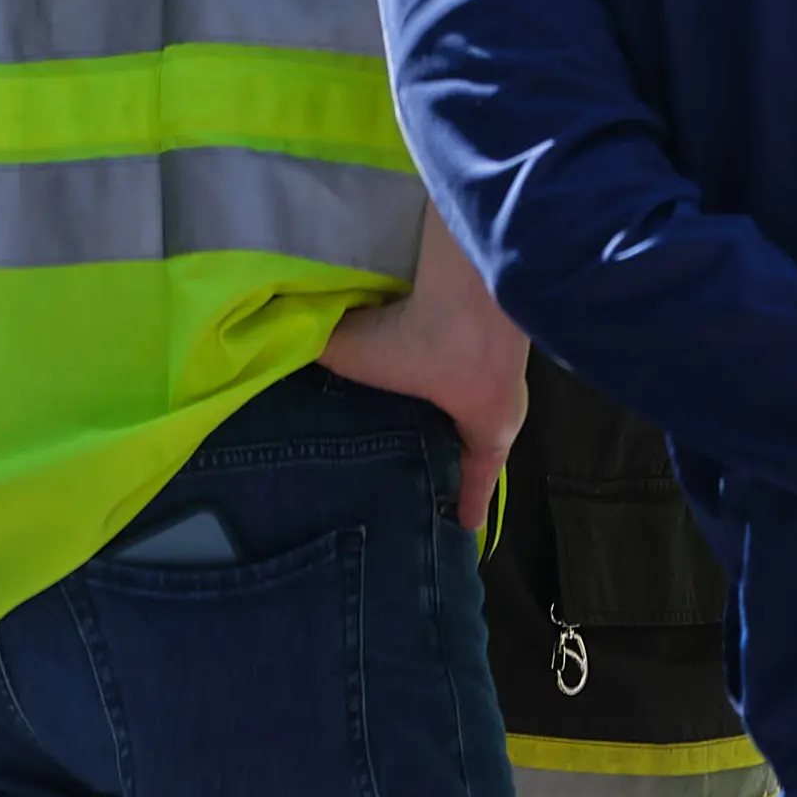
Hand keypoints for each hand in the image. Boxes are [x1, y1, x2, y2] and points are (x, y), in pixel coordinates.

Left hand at [320, 214, 528, 529]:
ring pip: (483, 383)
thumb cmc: (430, 340)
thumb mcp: (360, 359)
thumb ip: (324, 355)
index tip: (467, 526)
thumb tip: (289, 351)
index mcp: (487, 419)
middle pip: (491, 428)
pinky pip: (472, 342)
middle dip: (468, 446)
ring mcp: (508, 345)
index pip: (482, 473)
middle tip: (443, 459)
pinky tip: (427, 339)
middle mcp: (506, 388)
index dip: (471, 500)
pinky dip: (455, 351)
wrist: (471, 270)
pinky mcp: (497, 307)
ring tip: (427, 400)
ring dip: (461, 394)